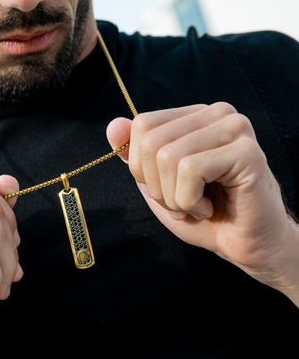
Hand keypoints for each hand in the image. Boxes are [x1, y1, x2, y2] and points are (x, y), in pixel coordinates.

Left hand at [107, 103, 298, 294]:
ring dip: (174, 197)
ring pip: (168, 157)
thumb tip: (113, 126)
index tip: (165, 188)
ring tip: (196, 206)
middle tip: (182, 202)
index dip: (140, 167)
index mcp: (194, 117)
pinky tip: (209, 208)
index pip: (142, 124)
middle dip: (156, 186)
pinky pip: (190, 170)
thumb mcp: (157, 184)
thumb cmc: (203, 215)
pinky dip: (190, 201)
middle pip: (151, 141)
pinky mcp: (246, 152)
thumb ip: (136, 156)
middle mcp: (216, 114)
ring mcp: (234, 129)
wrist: (244, 244)